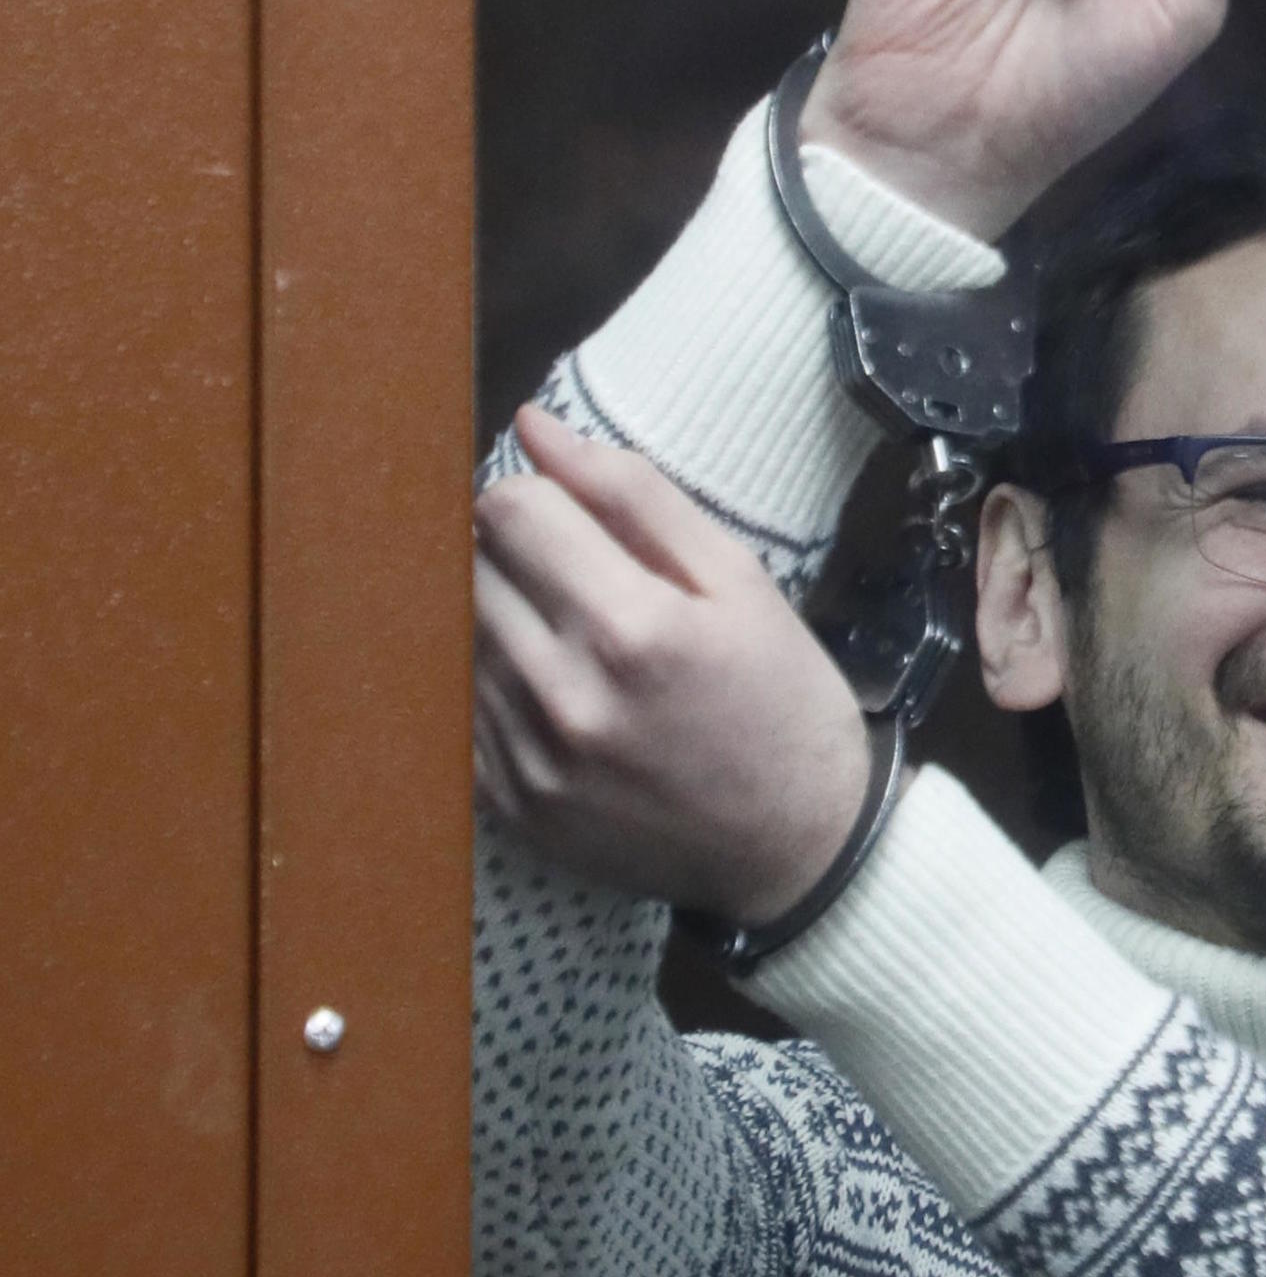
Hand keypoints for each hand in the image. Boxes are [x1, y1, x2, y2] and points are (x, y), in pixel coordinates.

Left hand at [473, 404, 873, 921]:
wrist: (798, 849)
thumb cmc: (782, 700)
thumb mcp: (739, 582)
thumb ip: (634, 497)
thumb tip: (534, 427)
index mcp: (632, 627)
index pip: (512, 511)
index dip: (539, 496)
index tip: (574, 519)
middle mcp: (564, 695)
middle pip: (470, 569)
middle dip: (514, 554)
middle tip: (575, 577)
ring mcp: (528, 760)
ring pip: (456, 639)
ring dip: (500, 620)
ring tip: (569, 637)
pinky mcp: (508, 807)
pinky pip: (457, 712)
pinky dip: (494, 687)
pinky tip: (558, 695)